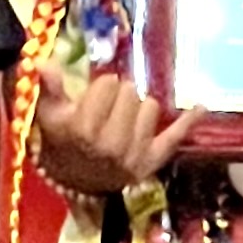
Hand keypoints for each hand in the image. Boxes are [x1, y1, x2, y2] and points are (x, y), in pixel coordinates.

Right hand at [34, 62, 193, 195]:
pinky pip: (175, 137)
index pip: (108, 84)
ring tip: (124, 119)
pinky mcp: (151, 162)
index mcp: (84, 129)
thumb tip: (42, 61)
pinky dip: (189, 122)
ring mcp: (134, 154)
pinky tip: (200, 107)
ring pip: (151, 107)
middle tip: (108, 109)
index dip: (102, 87)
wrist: (75, 181)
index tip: (94, 96)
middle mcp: (110, 143)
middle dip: (120, 95)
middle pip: (131, 92)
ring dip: (139, 108)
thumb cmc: (62, 141)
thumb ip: (49, 87)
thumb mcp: (49, 115)